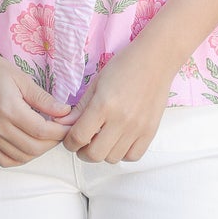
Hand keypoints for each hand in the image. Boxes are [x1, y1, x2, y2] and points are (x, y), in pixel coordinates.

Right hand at [0, 50, 73, 166]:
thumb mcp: (21, 78)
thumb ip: (43, 99)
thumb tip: (65, 112)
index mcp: (8, 108)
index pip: (42, 131)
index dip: (60, 132)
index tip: (68, 125)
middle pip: (34, 147)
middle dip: (53, 142)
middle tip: (60, 131)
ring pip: (22, 157)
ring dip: (39, 150)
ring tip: (46, 137)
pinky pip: (5, 160)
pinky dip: (21, 158)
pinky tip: (28, 146)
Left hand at [60, 43, 177, 162]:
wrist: (156, 60)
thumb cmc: (124, 66)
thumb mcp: (96, 83)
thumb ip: (79, 108)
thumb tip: (62, 124)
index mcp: (103, 105)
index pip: (78, 138)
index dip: (69, 143)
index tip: (70, 139)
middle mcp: (121, 120)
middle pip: (94, 154)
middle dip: (83, 152)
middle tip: (84, 142)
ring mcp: (138, 128)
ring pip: (113, 158)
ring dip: (103, 153)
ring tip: (102, 140)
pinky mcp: (150, 131)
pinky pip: (133, 156)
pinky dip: (123, 153)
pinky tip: (119, 141)